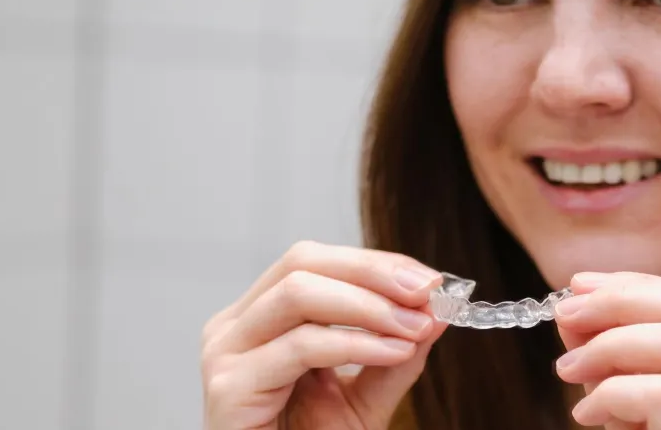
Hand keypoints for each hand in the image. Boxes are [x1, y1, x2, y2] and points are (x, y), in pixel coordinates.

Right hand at [200, 241, 447, 429]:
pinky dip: (355, 344)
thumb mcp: (364, 398)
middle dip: (372, 272)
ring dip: (369, 306)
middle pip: (301, 263)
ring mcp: (224, 353)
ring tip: (415, 326)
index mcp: (259, 320)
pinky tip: (393, 352)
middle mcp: (234, 328)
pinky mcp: (229, 387)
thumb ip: (395, 355)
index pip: (313, 262)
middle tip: (425, 292)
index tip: (429, 280)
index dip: (373, 263)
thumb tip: (436, 312)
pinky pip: (301, 347)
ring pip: (298, 295)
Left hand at [552, 272, 660, 428]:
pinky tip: (587, 417)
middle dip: (623, 297)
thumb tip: (574, 308)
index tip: (580, 290)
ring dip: (611, 343)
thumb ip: (621, 368)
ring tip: (570, 371)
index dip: (638, 287)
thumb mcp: (647, 418)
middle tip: (567, 313)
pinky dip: (611, 394)